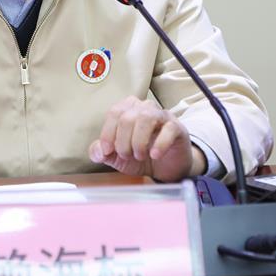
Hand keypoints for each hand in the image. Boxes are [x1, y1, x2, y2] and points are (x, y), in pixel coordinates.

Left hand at [88, 95, 205, 180]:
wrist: (166, 168)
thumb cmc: (141, 157)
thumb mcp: (116, 157)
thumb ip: (102, 153)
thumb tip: (98, 151)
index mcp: (128, 109)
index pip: (114, 113)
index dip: (108, 133)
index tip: (108, 151)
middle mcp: (145, 107)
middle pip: (127, 117)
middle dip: (123, 142)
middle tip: (126, 156)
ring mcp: (162, 115)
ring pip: (146, 118)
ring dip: (138, 141)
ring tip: (139, 156)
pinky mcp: (177, 127)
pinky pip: (168, 129)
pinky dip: (159, 144)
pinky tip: (154, 155)